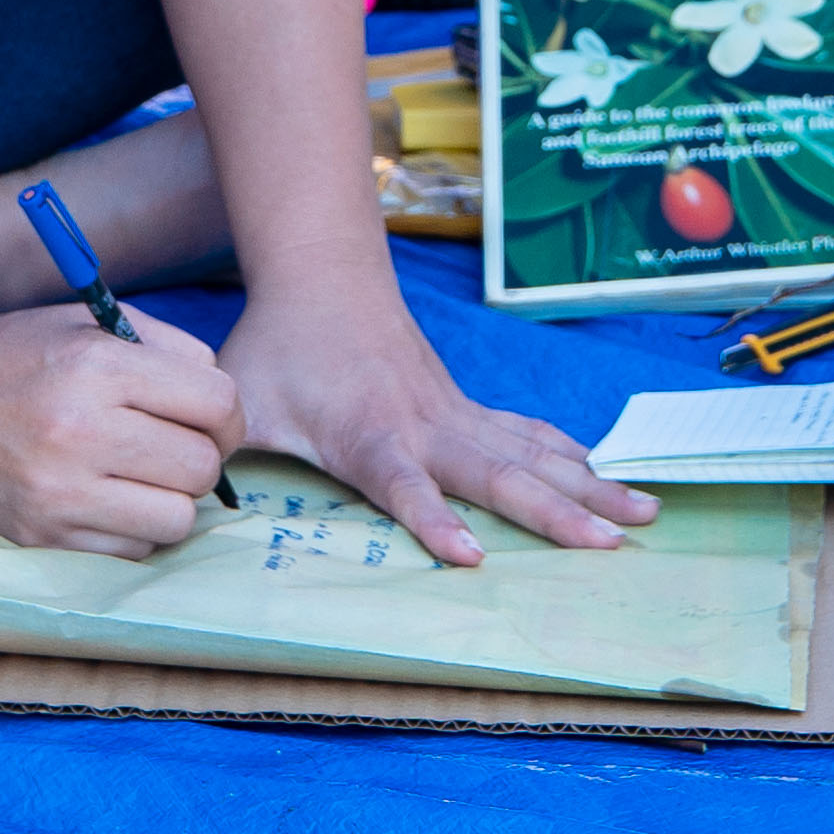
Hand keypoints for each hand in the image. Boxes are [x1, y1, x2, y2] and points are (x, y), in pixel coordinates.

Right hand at [0, 301, 246, 556]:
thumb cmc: (15, 354)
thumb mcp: (91, 324)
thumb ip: (171, 351)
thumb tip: (227, 407)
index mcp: (98, 368)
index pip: (218, 404)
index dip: (226, 413)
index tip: (207, 416)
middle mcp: (79, 432)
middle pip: (203, 467)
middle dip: (201, 457)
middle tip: (171, 445)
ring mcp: (57, 493)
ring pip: (176, 519)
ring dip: (171, 499)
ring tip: (141, 475)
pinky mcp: (40, 536)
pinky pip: (132, 550)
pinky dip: (134, 528)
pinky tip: (107, 499)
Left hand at [215, 287, 653, 565]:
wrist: (322, 276)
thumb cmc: (278, 347)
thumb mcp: (239, 399)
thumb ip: (221, 451)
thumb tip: (191, 501)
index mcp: (367, 432)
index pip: (404, 484)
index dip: (434, 521)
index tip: (473, 557)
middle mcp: (423, 424)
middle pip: (497, 474)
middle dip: (557, 511)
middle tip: (610, 543)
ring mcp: (453, 412)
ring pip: (530, 454)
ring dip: (588, 486)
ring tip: (643, 516)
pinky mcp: (465, 406)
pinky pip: (527, 433)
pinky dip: (570, 456)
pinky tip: (608, 478)